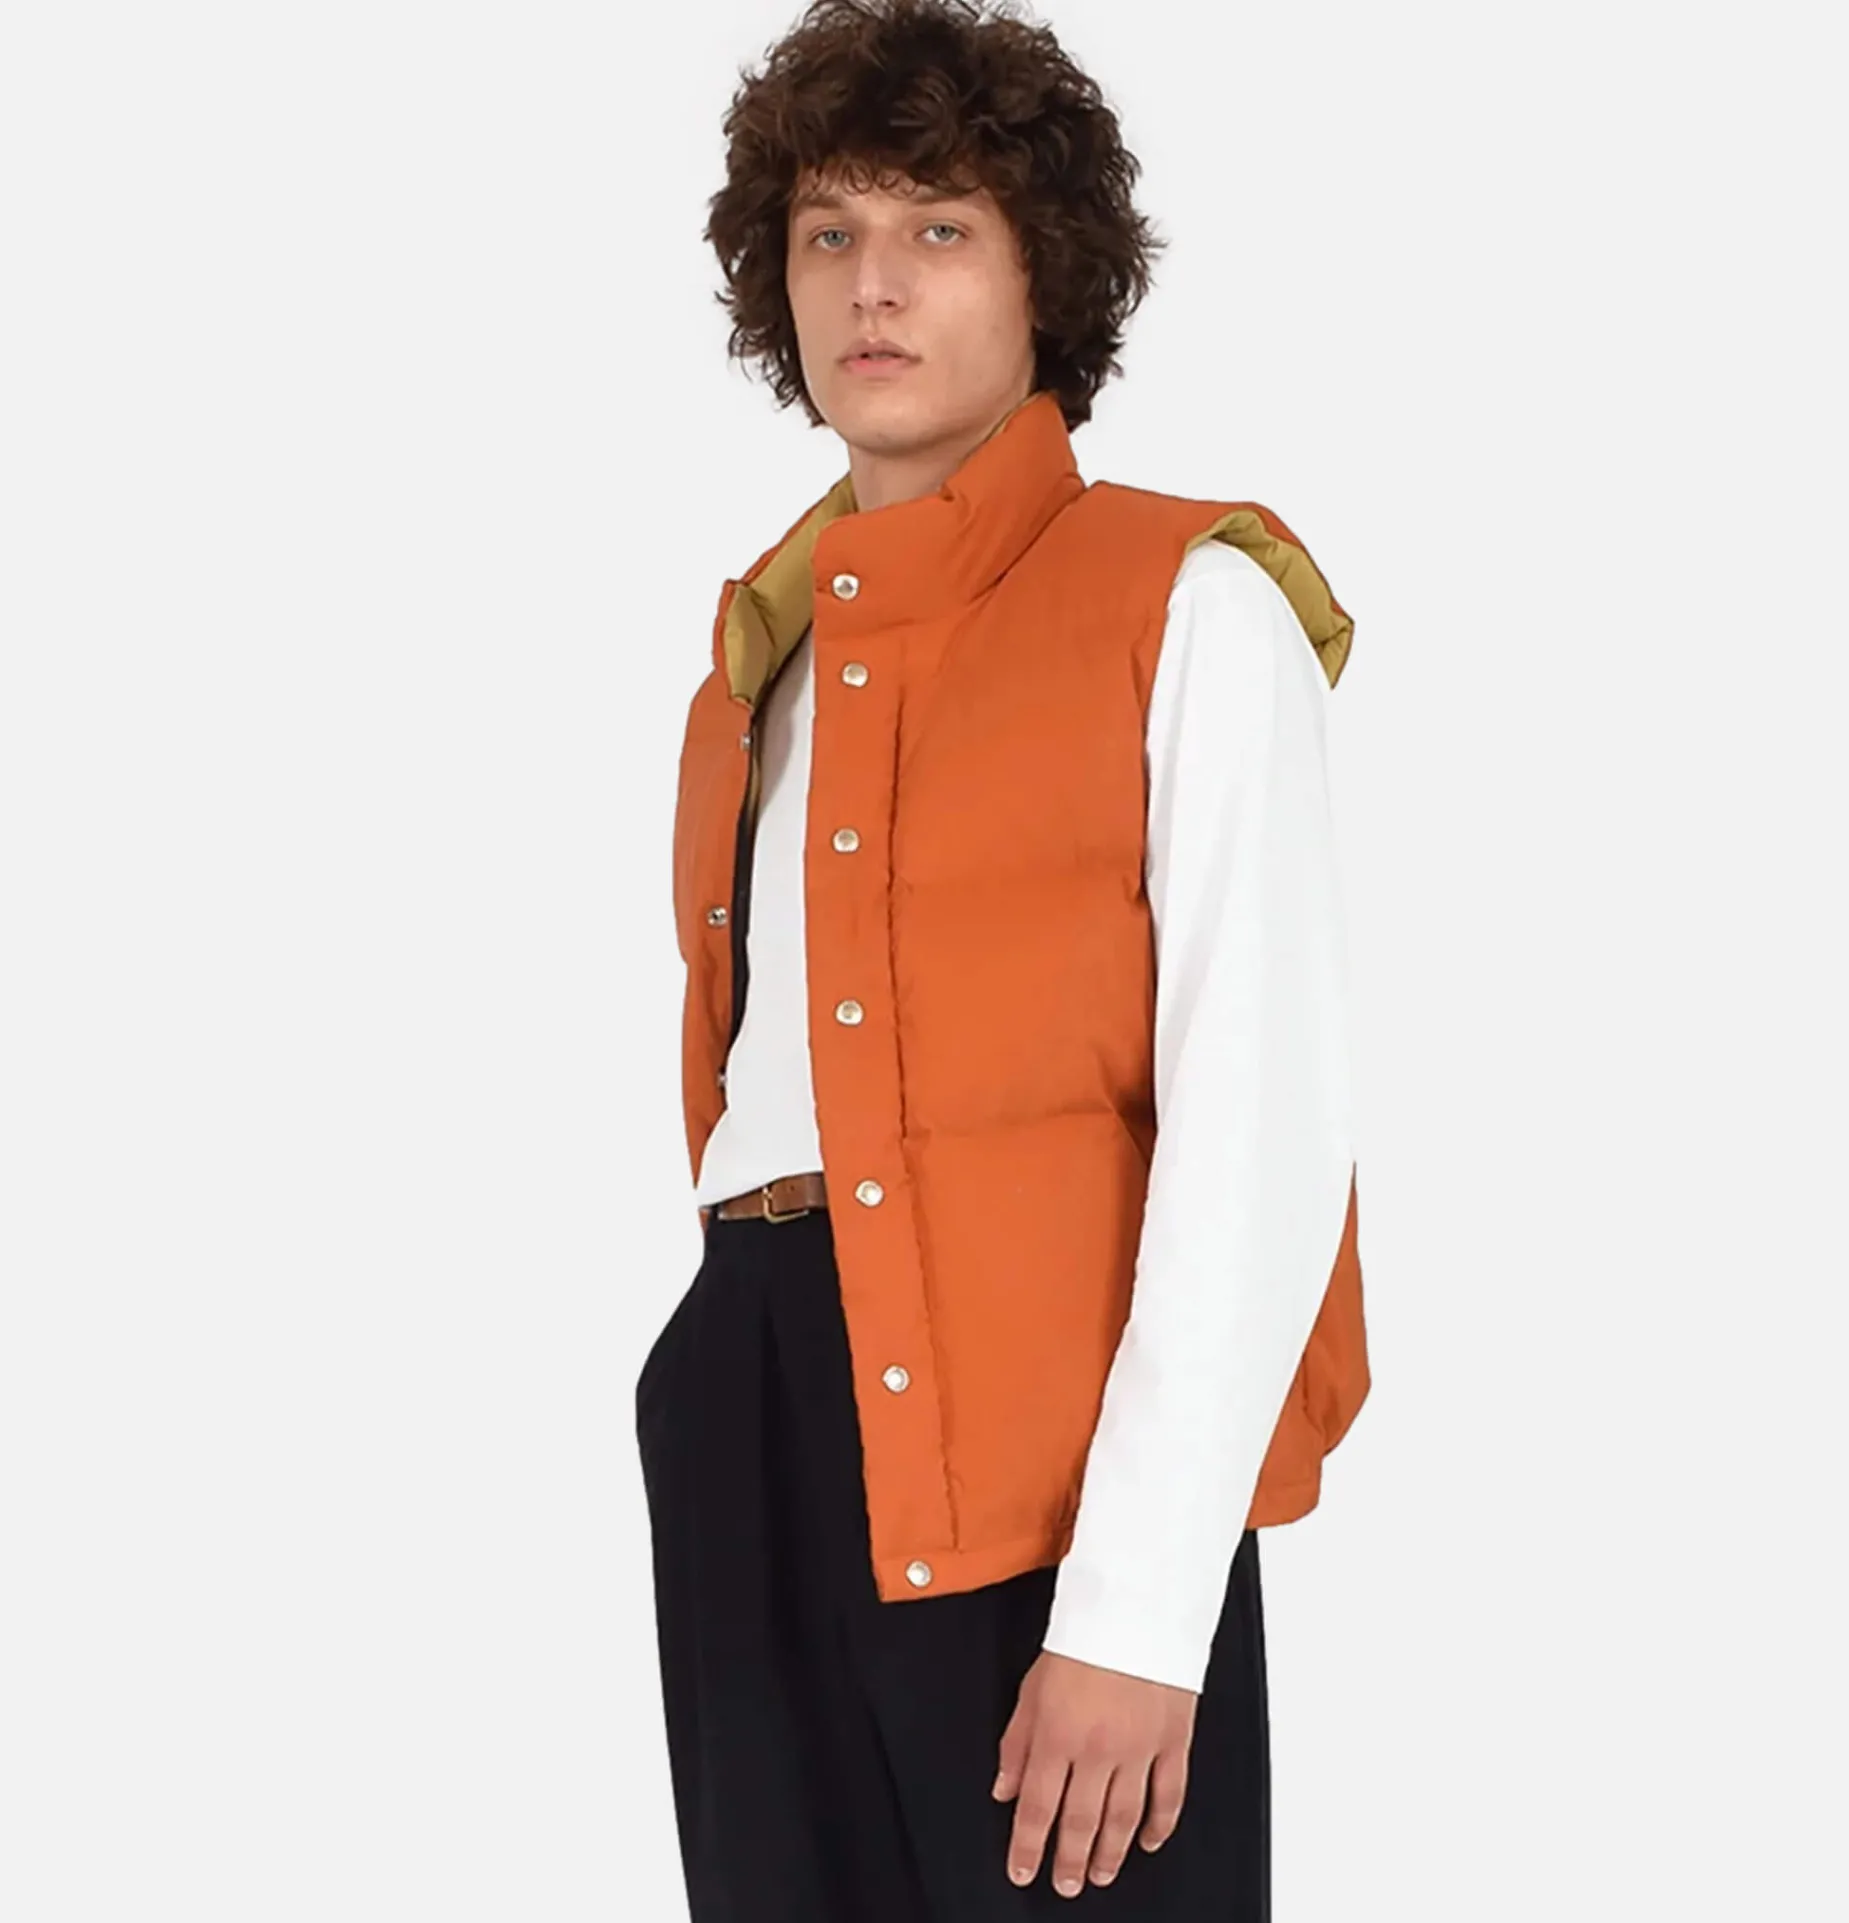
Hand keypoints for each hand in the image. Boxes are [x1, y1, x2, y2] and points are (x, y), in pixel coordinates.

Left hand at [991, 1647, 1197, 1896]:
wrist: (1135, 1606)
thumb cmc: (1081, 1639)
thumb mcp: (1032, 1688)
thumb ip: (1017, 1743)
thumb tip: (1005, 1790)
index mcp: (1057, 1735)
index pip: (1037, 1807)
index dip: (1027, 1847)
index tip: (1021, 1871)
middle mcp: (1098, 1749)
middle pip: (1080, 1822)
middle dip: (1069, 1861)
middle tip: (1064, 1886)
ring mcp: (1140, 1749)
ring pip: (1124, 1818)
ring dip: (1111, 1854)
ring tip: (1100, 1874)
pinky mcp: (1174, 1741)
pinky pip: (1169, 1796)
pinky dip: (1160, 1826)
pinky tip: (1149, 1842)